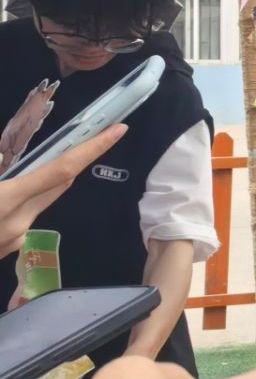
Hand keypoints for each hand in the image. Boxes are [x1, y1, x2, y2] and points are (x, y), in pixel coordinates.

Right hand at [0, 125, 126, 255]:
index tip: (119, 130)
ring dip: (46, 180)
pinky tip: (11, 194)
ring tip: (41, 163)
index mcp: (6, 201)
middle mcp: (18, 222)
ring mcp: (14, 239)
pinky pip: (24, 215)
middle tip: (96, 134)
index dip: (92, 148)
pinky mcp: (7, 248)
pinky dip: (24, 200)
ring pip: (40, 201)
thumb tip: (2, 158)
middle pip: (59, 184)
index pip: (61, 170)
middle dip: (77, 159)